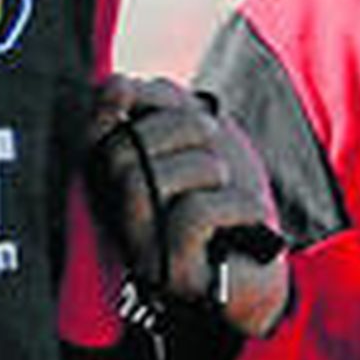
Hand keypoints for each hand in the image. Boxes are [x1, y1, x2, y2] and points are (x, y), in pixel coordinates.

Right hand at [88, 75, 289, 337]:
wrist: (264, 264)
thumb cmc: (226, 196)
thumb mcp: (200, 137)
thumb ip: (163, 106)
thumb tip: (116, 86)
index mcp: (119, 179)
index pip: (94, 133)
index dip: (111, 102)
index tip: (132, 91)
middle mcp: (118, 216)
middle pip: (122, 151)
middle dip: (181, 127)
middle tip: (213, 139)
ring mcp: (141, 248)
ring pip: (149, 180)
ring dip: (206, 166)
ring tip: (225, 183)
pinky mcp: (171, 274)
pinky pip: (192, 216)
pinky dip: (233, 203)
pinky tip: (250, 213)